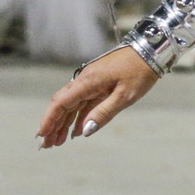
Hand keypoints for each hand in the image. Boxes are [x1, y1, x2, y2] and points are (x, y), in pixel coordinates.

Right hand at [37, 46, 158, 149]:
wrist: (152, 48)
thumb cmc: (140, 70)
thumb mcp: (125, 95)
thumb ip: (104, 113)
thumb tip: (85, 131)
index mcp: (88, 82)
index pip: (60, 102)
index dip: (49, 120)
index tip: (41, 136)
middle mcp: (85, 80)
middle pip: (62, 104)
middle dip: (53, 125)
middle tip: (48, 145)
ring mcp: (92, 81)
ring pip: (73, 104)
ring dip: (64, 122)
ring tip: (59, 142)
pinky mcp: (100, 82)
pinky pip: (85, 101)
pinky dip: (79, 116)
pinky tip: (77, 130)